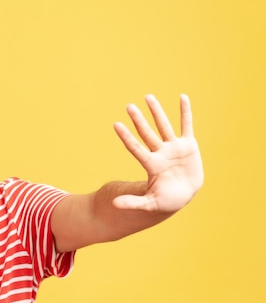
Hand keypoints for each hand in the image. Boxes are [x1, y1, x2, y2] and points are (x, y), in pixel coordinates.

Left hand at [112, 94, 203, 211]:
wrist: (184, 196)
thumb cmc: (165, 201)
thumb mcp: (149, 203)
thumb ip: (133, 203)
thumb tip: (114, 205)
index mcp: (151, 165)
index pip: (135, 148)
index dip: (126, 137)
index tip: (116, 125)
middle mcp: (160, 153)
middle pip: (147, 133)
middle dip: (138, 120)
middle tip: (128, 106)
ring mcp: (174, 147)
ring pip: (164, 126)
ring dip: (157, 112)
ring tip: (148, 97)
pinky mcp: (189, 145)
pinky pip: (187, 126)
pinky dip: (185, 112)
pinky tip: (182, 97)